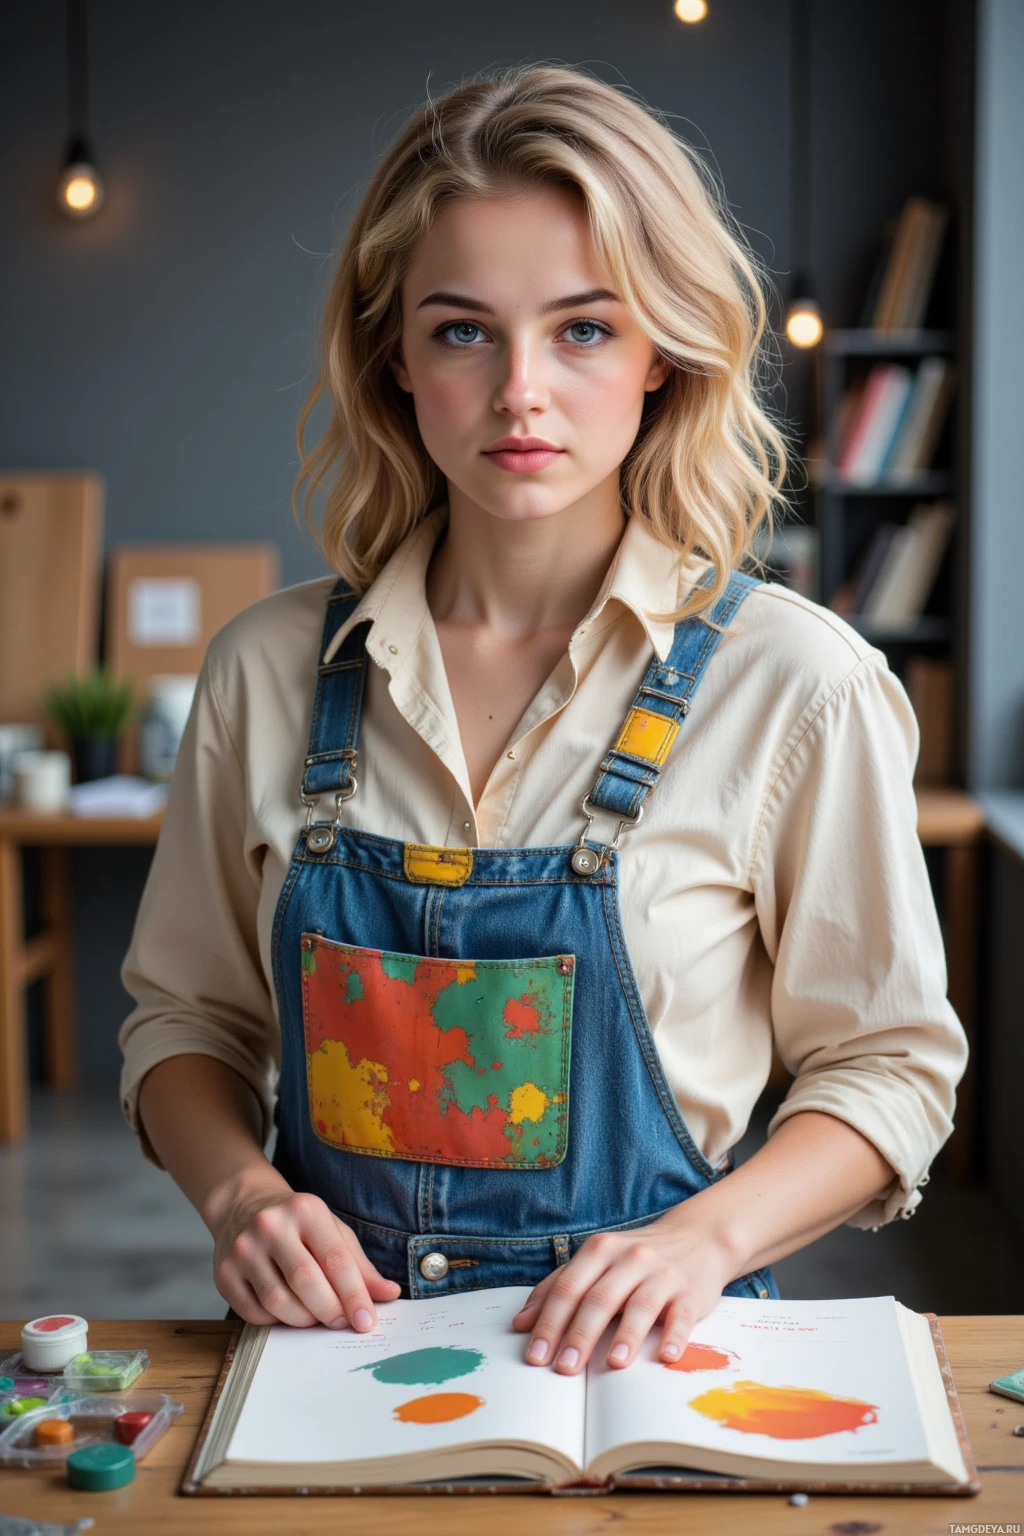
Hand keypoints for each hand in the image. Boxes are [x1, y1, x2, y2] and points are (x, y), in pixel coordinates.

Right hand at [210, 1183, 401, 1329]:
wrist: (243, 1205)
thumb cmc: (298, 1223)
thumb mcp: (332, 1231)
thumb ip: (359, 1265)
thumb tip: (390, 1294)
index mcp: (305, 1210)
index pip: (335, 1259)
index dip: (354, 1295)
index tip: (367, 1321)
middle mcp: (270, 1226)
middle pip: (306, 1283)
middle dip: (330, 1310)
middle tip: (340, 1322)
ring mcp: (243, 1249)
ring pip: (278, 1302)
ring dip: (303, 1320)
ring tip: (315, 1317)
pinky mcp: (223, 1273)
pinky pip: (254, 1313)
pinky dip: (276, 1321)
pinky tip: (286, 1311)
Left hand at [511, 1214, 734, 1373]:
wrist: (697, 1238)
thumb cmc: (635, 1259)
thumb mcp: (596, 1262)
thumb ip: (559, 1287)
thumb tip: (520, 1324)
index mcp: (601, 1249)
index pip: (568, 1287)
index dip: (549, 1321)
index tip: (535, 1356)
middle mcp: (630, 1257)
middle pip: (599, 1298)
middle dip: (579, 1335)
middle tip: (564, 1369)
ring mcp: (663, 1273)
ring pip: (640, 1304)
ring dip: (626, 1335)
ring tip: (613, 1364)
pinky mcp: (691, 1291)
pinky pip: (682, 1314)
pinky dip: (675, 1335)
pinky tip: (667, 1357)